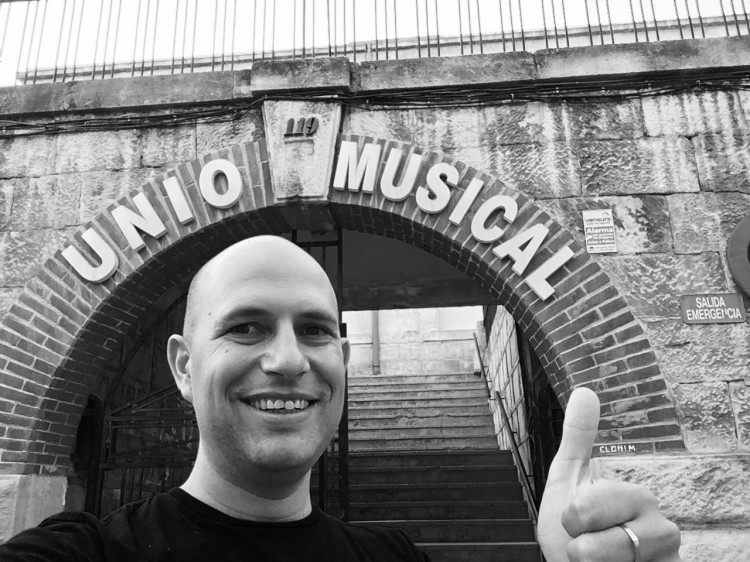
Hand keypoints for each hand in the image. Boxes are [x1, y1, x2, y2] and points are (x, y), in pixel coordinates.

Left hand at [537, 387, 681, 560]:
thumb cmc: (575, 535)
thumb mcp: (569, 482)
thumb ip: (578, 439)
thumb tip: (586, 391)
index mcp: (638, 497)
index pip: (592, 504)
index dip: (573, 517)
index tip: (576, 522)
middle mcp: (662, 527)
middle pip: (602, 532)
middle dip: (579, 544)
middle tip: (585, 546)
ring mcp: (668, 556)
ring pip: (607, 559)